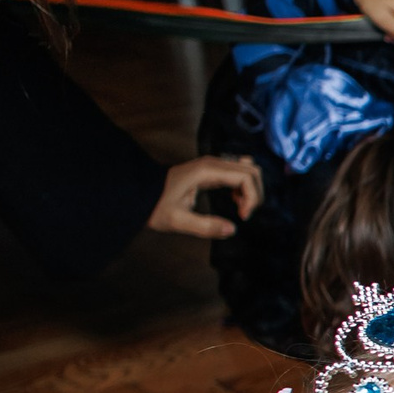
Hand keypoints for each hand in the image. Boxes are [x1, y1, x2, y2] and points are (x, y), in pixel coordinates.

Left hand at [145, 155, 260, 239]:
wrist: (138, 192)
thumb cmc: (155, 206)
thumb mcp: (178, 221)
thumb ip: (206, 226)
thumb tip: (233, 229)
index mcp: (207, 172)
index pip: (246, 177)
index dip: (252, 198)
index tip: (242, 217)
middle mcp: (212, 163)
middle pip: (252, 170)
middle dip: (255, 193)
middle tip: (244, 213)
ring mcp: (212, 164)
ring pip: (247, 169)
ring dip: (251, 189)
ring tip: (240, 207)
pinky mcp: (211, 169)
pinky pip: (238, 172)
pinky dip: (243, 187)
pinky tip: (235, 200)